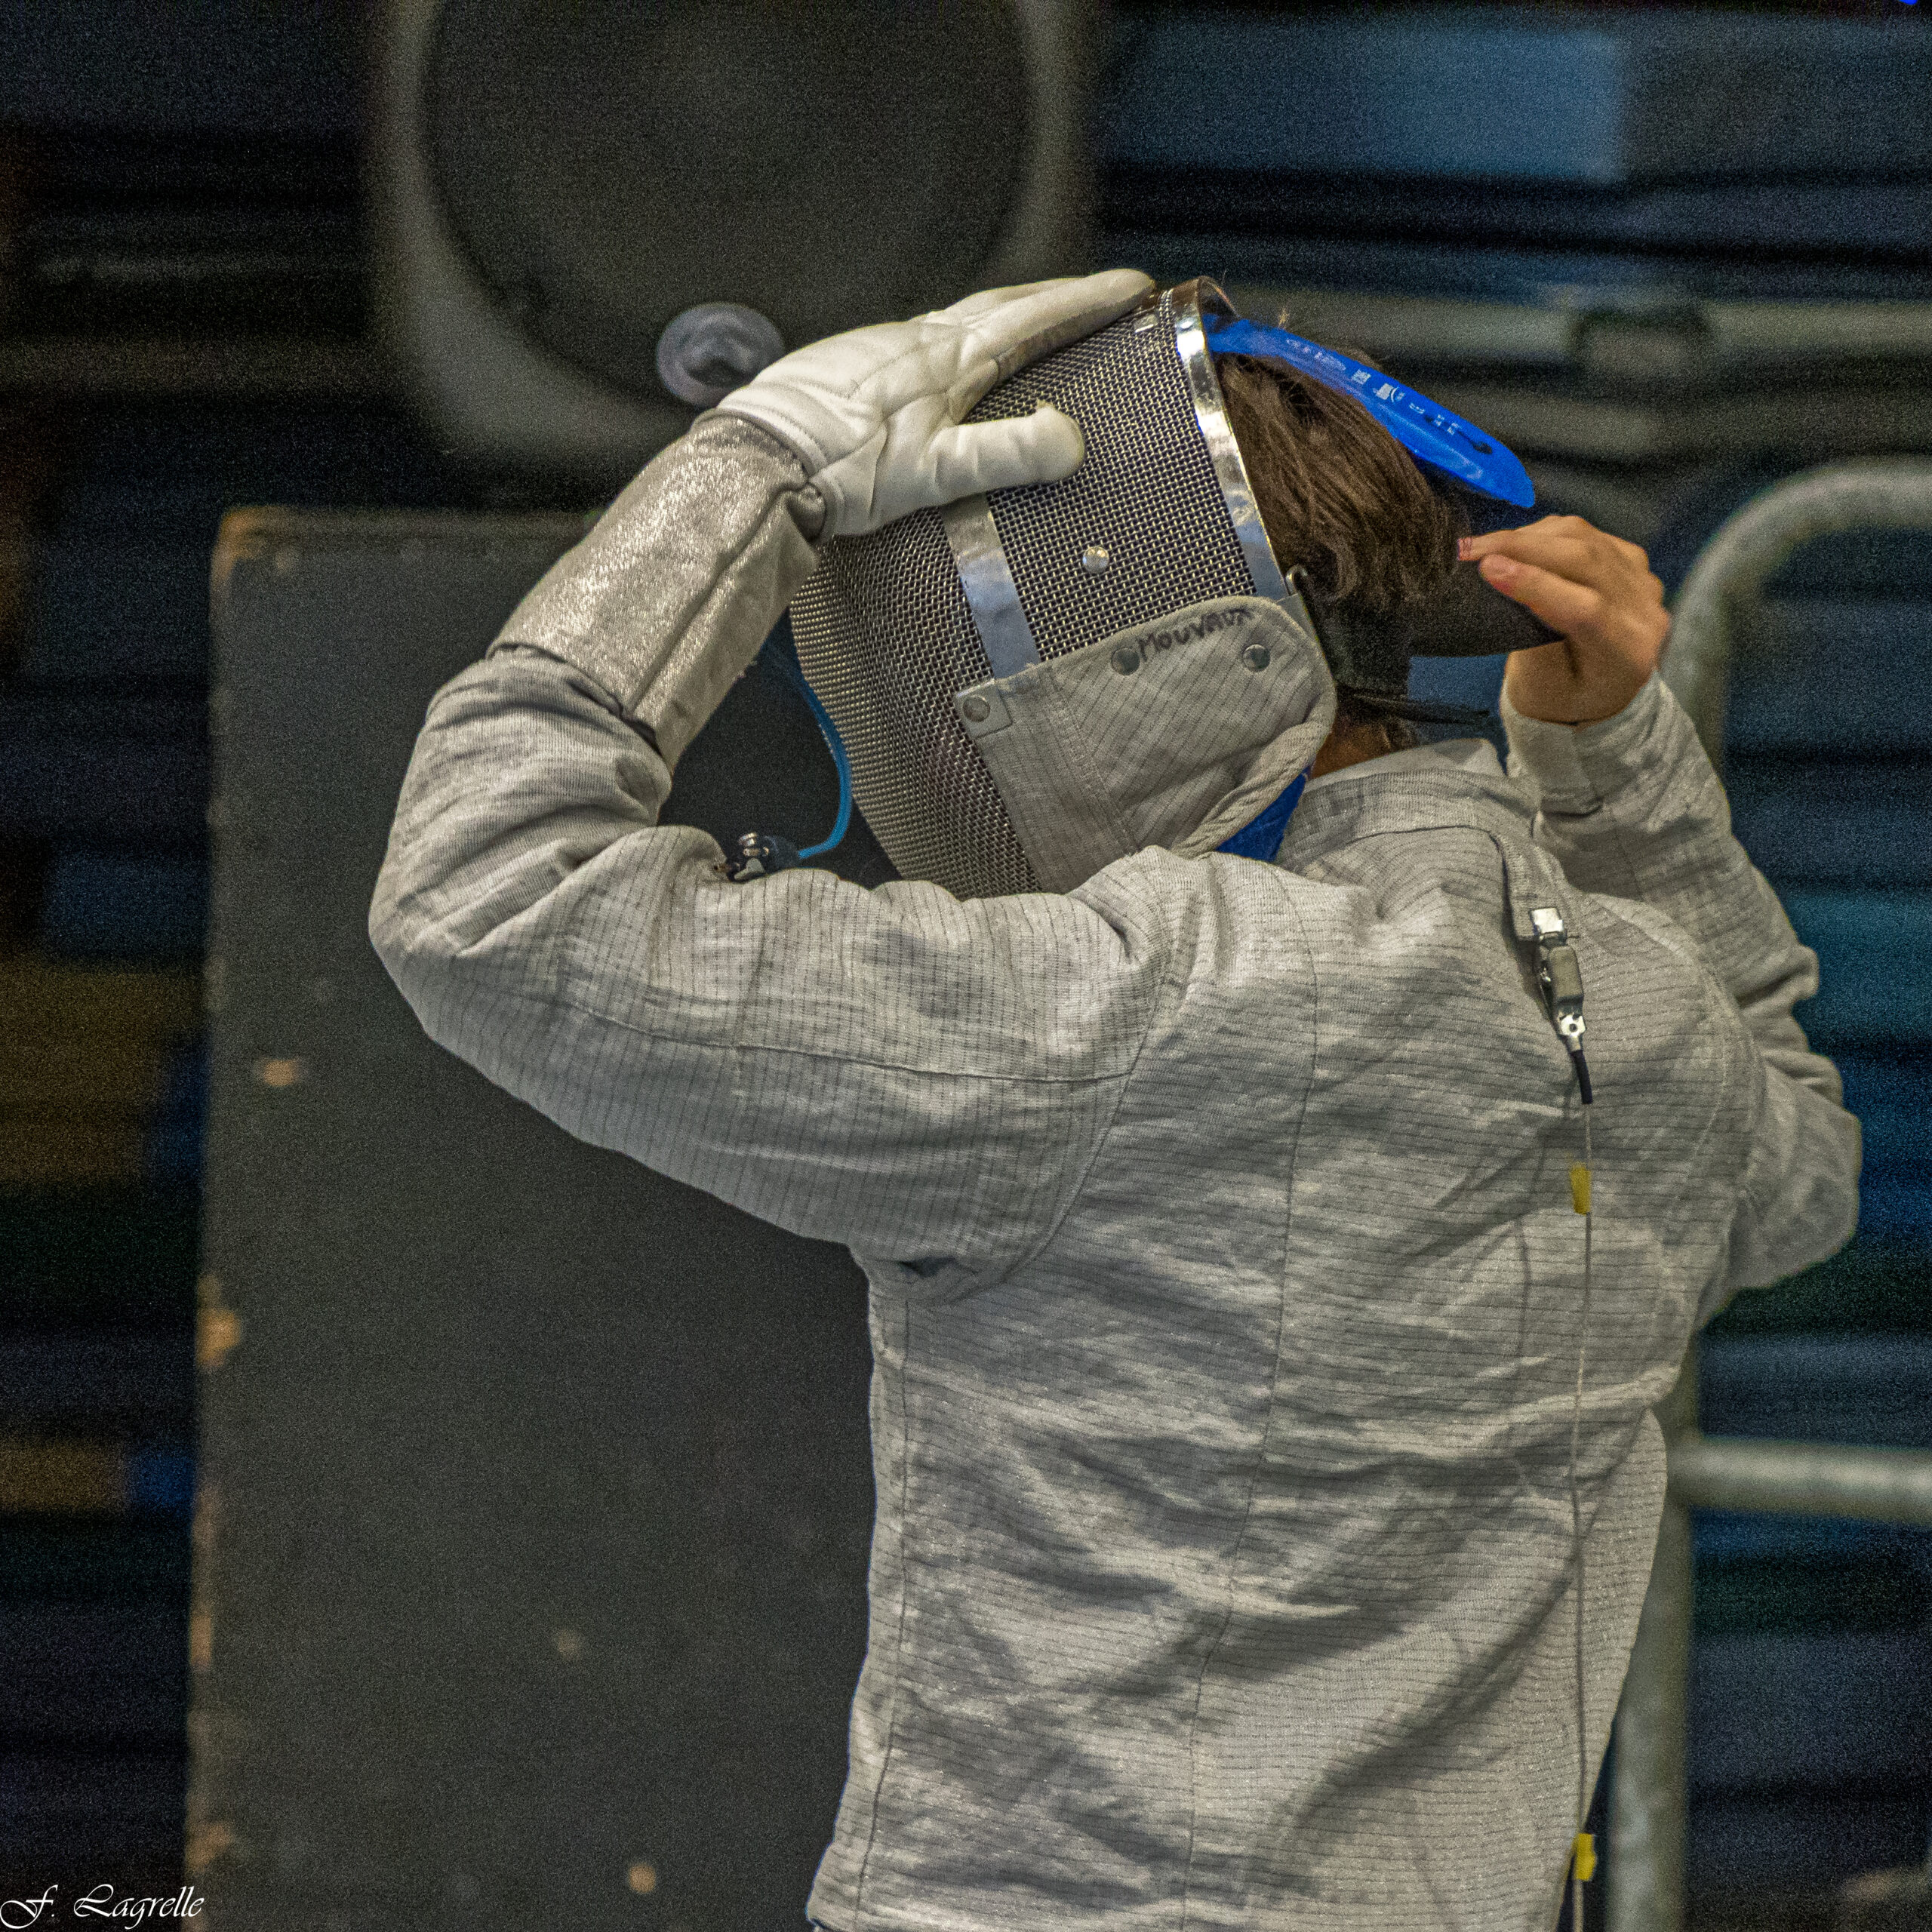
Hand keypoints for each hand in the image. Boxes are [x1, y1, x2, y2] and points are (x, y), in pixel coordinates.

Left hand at [713, 270, 1153, 537]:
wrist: (759, 461)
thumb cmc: (844, 470)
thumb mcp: (939, 471)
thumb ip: (1009, 455)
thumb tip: (1072, 440)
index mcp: (950, 357)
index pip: (1035, 318)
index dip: (1087, 302)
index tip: (1132, 287)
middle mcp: (915, 340)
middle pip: (998, 306)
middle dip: (1051, 299)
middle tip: (1091, 295)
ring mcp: (876, 348)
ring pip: (953, 322)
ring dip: (996, 320)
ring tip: (1021, 329)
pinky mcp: (844, 368)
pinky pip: (912, 345)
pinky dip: (945, 346)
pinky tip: (937, 371)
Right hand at [1460, 516, 1670, 724]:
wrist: (1597, 690)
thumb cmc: (1564, 697)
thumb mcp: (1541, 689)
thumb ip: (1531, 644)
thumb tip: (1507, 584)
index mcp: (1629, 655)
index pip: (1586, 609)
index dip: (1536, 584)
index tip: (1488, 569)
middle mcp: (1646, 612)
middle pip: (1587, 560)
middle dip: (1523, 548)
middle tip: (1471, 550)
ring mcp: (1642, 580)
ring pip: (1585, 538)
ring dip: (1529, 536)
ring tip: (1485, 546)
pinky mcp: (1630, 559)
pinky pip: (1586, 533)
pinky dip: (1545, 534)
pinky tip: (1514, 544)